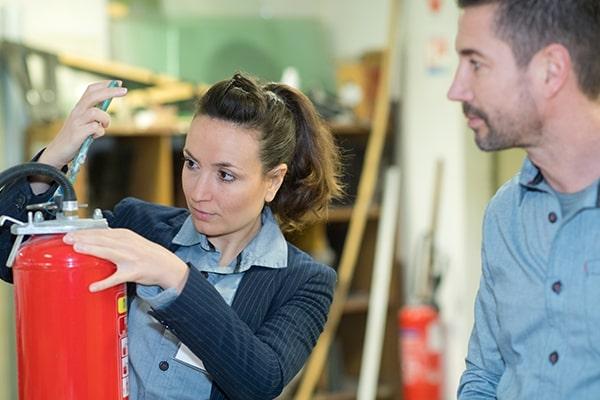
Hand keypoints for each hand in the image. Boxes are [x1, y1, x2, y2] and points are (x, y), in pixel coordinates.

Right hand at [39, 81, 127, 168]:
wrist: (57, 152)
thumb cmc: (75, 137)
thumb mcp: (84, 123)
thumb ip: (94, 116)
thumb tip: (107, 108)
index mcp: (79, 108)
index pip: (90, 90)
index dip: (104, 85)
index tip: (118, 82)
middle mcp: (77, 112)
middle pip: (93, 96)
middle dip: (110, 91)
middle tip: (125, 90)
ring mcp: (76, 122)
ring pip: (95, 112)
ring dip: (105, 119)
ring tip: (105, 127)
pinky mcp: (77, 133)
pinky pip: (94, 128)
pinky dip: (100, 132)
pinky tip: (95, 136)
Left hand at [63, 228, 188, 292]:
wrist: (167, 266)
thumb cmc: (149, 255)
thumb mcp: (132, 242)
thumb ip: (114, 241)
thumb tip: (94, 242)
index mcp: (126, 236)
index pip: (101, 231)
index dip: (85, 232)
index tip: (70, 233)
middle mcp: (128, 244)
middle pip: (102, 239)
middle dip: (84, 238)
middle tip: (67, 239)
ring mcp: (131, 258)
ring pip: (108, 252)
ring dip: (92, 250)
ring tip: (77, 249)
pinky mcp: (133, 272)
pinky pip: (117, 278)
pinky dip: (104, 282)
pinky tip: (93, 286)